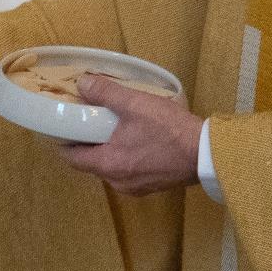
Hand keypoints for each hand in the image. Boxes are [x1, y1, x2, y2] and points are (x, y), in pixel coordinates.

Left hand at [58, 73, 201, 195]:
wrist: (207, 154)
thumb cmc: (169, 130)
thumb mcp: (135, 104)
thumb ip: (105, 93)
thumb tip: (82, 84)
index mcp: (108, 164)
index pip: (72, 159)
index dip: (64, 142)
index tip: (64, 128)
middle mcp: (118, 182)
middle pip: (92, 164)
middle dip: (89, 144)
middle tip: (91, 122)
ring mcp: (137, 187)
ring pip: (112, 168)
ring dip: (110, 151)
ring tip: (117, 128)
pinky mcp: (153, 186)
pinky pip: (130, 172)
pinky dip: (128, 157)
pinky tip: (139, 141)